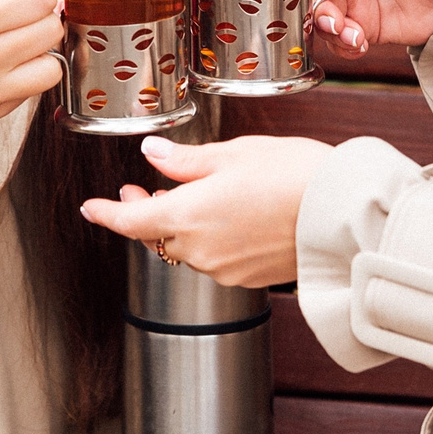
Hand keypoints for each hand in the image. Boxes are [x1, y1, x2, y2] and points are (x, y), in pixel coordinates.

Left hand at [78, 135, 331, 288]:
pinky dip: (210, 240)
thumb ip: (186, 160)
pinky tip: (226, 218)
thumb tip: (152, 154)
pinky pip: (216, 259)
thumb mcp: (233, 154)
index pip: (130, 222)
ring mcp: (225, 269)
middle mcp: (201, 250)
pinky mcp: (250, 278)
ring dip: (180, 227)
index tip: (90, 207)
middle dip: (145, 214)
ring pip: (187, 249)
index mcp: (187, 216)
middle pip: (156, 237)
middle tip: (140, 190)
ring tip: (192, 197)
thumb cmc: (294, 175)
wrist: (343, 215)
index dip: (106, 214)